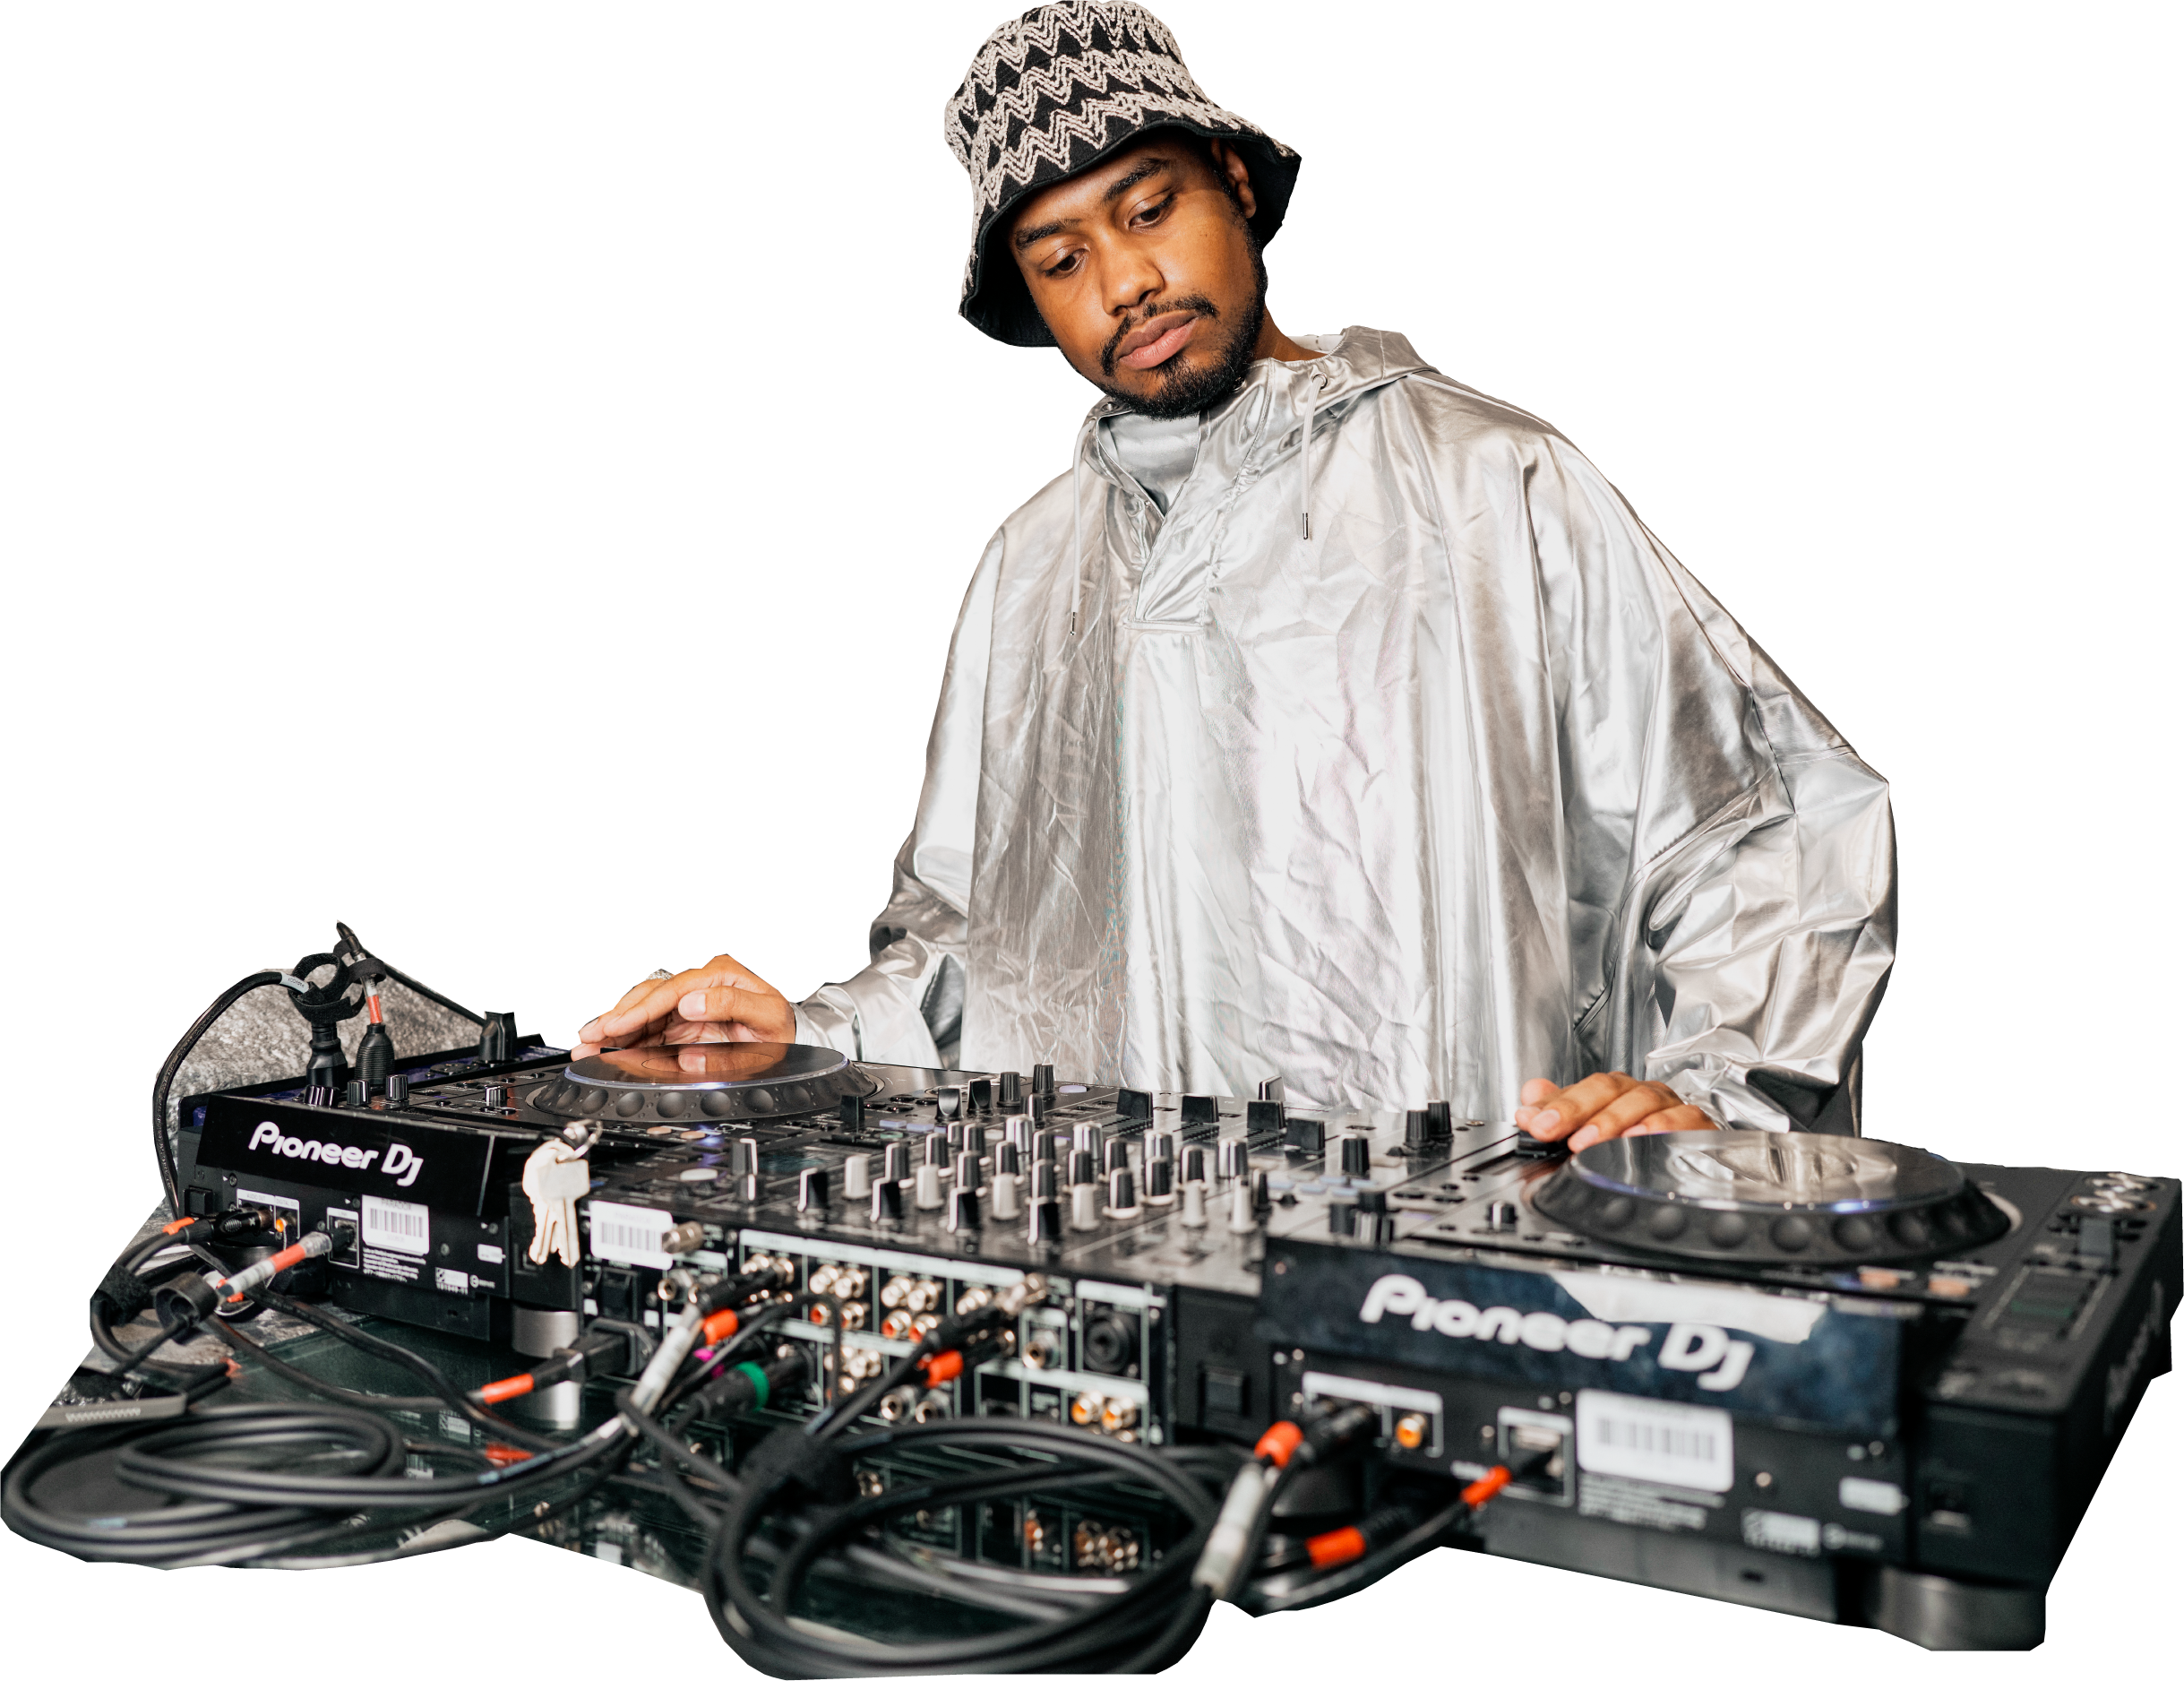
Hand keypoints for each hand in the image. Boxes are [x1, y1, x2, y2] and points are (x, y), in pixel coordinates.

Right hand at [573, 954, 796, 1057]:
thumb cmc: (783, 1026)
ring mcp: (691, 1003)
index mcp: (720, 976)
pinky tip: (610, 1047)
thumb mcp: (767, 1015)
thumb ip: (730, 1006)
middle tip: (590, 1037)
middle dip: (617, 1018)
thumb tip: (691, 1004)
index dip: (642, 1008)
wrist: (792, 1037)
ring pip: (644, 1012)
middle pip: (650, 997)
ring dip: (616, 1029)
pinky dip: (629, 1038)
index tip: (619, 1025)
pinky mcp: (686, 1021)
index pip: (672, 990)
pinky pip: (652, 1028)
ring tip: (589, 1045)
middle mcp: (701, 986)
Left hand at [1513, 1073, 1717, 1152]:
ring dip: (1613, 1121)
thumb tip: (1531, 1094)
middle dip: (1578, 1110)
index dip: (1558, 1104)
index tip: (1535, 1123)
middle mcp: (1641, 1094)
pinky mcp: (1698, 1126)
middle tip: (1555, 1133)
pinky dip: (1663, 1127)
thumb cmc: (1638, 1140)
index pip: (1583, 1088)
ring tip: (1588, 1142)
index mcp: (1615, 1091)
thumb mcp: (1591, 1127)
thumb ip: (1560, 1110)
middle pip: (1610, 1089)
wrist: (1693, 1162)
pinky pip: (1684, 1119)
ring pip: (1642, 1101)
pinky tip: (1642, 1139)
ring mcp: (1670, 1107)